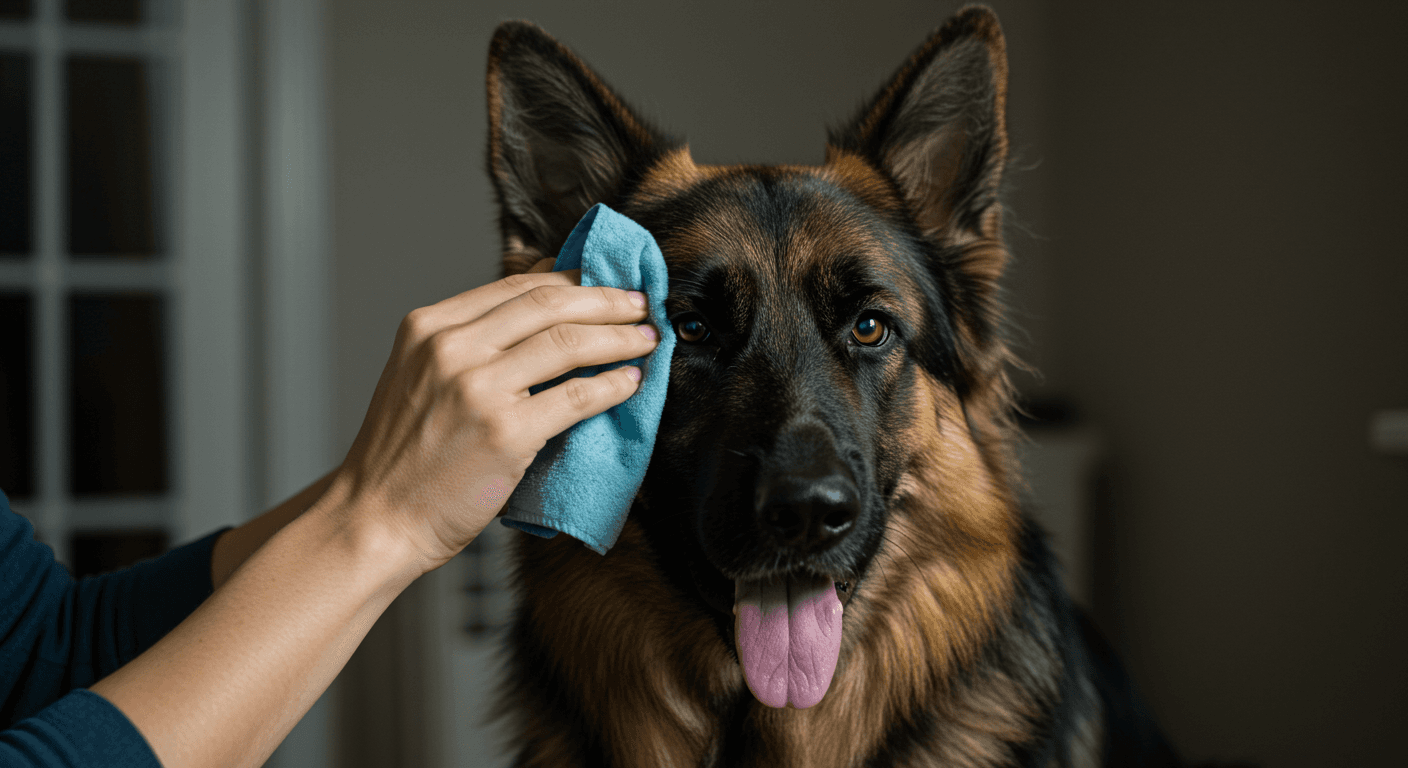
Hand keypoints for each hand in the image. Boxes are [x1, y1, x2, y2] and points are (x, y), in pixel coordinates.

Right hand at [323, 258, 657, 573]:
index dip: (572, 280)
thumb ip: (473, 340)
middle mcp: (451, 348)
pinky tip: (631, 382)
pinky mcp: (505, 433)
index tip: (606, 283)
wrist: (375, 519)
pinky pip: (577, 396)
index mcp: (429, 327)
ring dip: (619, 337)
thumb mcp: (421, 376)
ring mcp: (478, 389)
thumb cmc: (405, 455)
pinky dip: (612, 385)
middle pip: (550, 304)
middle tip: (640, 303)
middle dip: (605, 299)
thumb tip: (547, 300)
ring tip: (647, 338)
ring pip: (569, 342)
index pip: (518, 286)